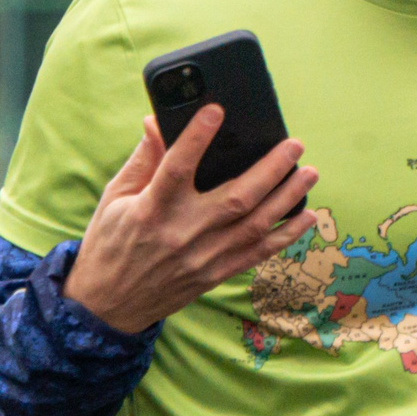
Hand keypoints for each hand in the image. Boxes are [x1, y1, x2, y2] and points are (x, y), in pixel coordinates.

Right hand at [61, 109, 319, 332]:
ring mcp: (202, 257)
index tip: (216, 110)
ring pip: (255, 225)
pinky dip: (285, 236)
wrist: (107, 305)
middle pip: (235, 197)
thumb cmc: (110, 243)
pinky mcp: (214, 275)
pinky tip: (307, 216)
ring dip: (287, 199)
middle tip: (294, 145)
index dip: (197, 138)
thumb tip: (156, 121)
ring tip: (309, 173)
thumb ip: (143, 159)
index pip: (177, 167)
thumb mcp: (115, 197)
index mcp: (151, 209)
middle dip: (271, 169)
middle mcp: (181, 233)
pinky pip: (257, 254)